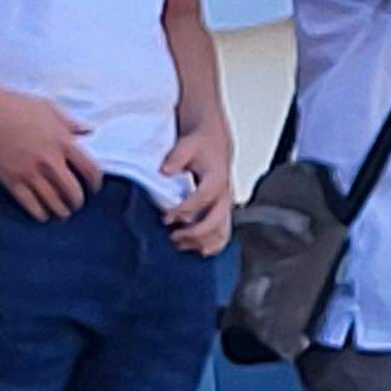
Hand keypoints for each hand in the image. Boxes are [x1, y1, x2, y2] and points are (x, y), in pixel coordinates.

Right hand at [0, 85, 100, 221]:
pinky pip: (30, 203)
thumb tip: (89, 131)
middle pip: (72, 191)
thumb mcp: (50, 108)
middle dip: (77, 202)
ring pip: (52, 201)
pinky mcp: (11, 179)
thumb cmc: (18, 106)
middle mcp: (49, 160)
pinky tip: (43, 215)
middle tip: (77, 205)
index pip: (90, 169)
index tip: (94, 188)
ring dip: (61, 211)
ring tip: (63, 213)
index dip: (96, 183)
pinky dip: (39, 213)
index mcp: (63, 142)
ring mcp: (30, 171)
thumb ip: (71, 123)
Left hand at [163, 115, 234, 254]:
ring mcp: (225, 204)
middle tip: (173, 237)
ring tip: (180, 244)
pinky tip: (196, 250)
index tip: (166, 218)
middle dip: (195, 232)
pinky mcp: (222, 210)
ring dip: (202, 241)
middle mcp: (225, 193)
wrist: (214, 140)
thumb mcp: (187, 144)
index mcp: (217, 177)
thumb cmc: (200, 143)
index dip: (186, 210)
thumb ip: (176, 157)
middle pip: (217, 219)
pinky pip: (223, 232)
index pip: (204, 197)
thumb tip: (164, 171)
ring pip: (223, 230)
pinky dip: (212, 244)